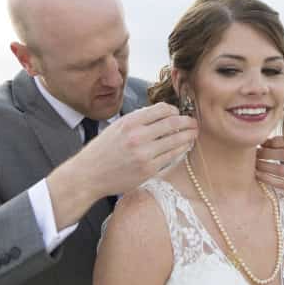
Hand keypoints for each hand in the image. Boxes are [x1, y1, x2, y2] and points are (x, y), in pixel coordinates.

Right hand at [48, 104, 196, 227]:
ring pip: (175, 141)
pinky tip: (183, 147)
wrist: (89, 175)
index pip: (162, 109)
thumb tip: (161, 114)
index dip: (174, 110)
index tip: (178, 113)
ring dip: (188, 136)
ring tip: (193, 134)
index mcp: (130, 122)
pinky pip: (171, 157)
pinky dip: (180, 150)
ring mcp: (145, 154)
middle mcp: (138, 136)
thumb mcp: (116, 127)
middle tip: (194, 122)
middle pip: (173, 123)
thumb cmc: (102, 150)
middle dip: (187, 122)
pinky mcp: (148, 169)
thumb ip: (138, 120)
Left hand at [255, 135, 283, 202]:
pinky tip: (258, 175)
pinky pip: (282, 184)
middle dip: (267, 153)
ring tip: (255, 164)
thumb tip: (263, 140)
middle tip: (255, 153)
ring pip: (282, 170)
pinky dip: (268, 179)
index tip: (262, 143)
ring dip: (265, 166)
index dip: (275, 141)